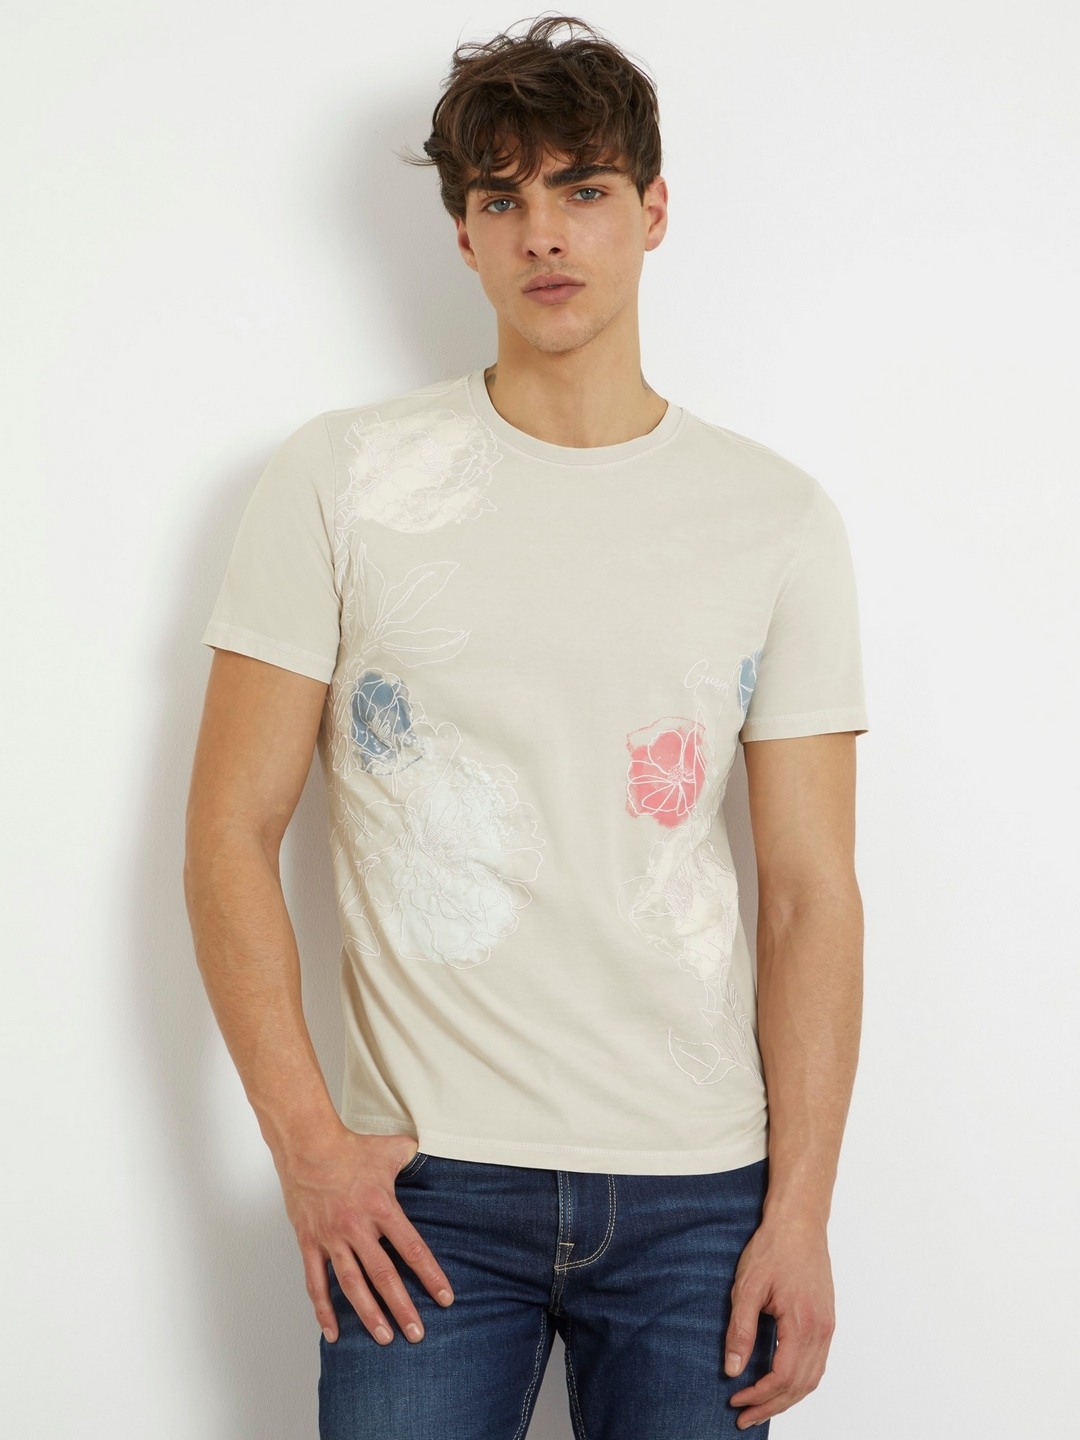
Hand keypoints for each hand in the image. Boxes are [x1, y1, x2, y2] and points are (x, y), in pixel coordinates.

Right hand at [275, 1125, 455, 1345]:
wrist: (307, 1145)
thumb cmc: (351, 1147)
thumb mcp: (391, 1148)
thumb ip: (414, 1156)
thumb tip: (432, 1152)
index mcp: (382, 1207)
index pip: (412, 1248)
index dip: (430, 1275)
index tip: (445, 1299)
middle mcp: (357, 1227)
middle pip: (384, 1275)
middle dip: (402, 1307)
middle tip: (417, 1334)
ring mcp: (332, 1238)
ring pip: (352, 1285)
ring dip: (368, 1314)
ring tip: (384, 1339)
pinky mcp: (310, 1242)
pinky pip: (315, 1282)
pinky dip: (323, 1309)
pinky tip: (333, 1332)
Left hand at [723, 1215, 835, 1428]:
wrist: (799, 1223)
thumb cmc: (774, 1248)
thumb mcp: (747, 1287)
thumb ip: (740, 1330)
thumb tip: (732, 1369)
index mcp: (802, 1323)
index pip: (782, 1377)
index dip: (758, 1395)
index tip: (735, 1400)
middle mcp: (821, 1330)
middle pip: (799, 1386)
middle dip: (771, 1406)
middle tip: (744, 1417)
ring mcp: (827, 1327)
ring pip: (812, 1379)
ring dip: (786, 1398)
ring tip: (760, 1407)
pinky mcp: (827, 1321)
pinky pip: (817, 1364)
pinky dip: (799, 1382)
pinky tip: (781, 1384)